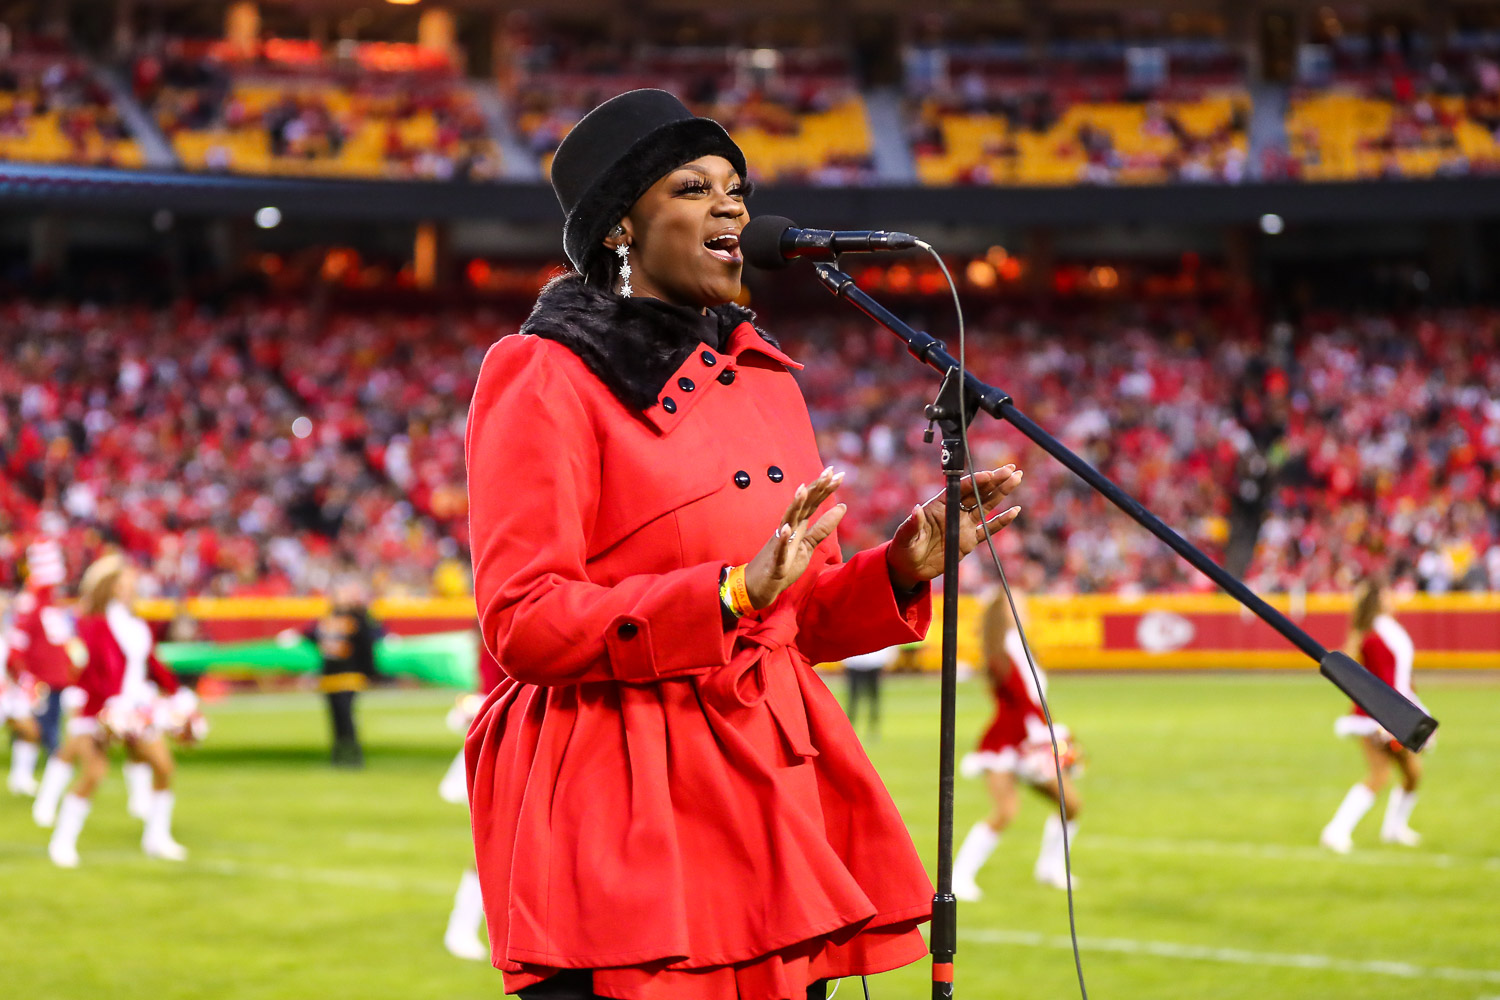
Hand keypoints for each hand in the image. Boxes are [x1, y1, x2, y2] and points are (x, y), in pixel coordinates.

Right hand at [743, 467, 846, 608]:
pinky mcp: (776, 561)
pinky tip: (786, 529)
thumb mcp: (808, 544)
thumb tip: (842, 507)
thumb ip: (823, 527)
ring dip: (795, 505)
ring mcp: (780, 543)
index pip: (812, 503)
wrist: (759, 586)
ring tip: (803, 489)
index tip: (838, 473)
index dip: (824, 488)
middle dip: (815, 489)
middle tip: (829, 472)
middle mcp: (788, 529)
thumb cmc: (783, 564)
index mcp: (797, 525)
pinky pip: (779, 549)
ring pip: (788, 521)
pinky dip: (782, 539)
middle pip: (803, 506)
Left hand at [886, 465, 1023, 590]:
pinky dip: (1001, 521)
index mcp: (939, 504)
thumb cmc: (904, 547)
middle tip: (1012, 470)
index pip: (959, 489)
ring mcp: (963, 525)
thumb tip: (916, 509)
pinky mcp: (969, 541)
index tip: (989, 475)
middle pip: (977, 492)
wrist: (910, 567)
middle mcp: (954, 511)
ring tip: (1017, 478)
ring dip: (1001, 493)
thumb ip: (913, 523)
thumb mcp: (905, 536)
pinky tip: (1015, 510)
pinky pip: (988, 530)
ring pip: (986, 506)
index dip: (975, 481)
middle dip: (995, 480)